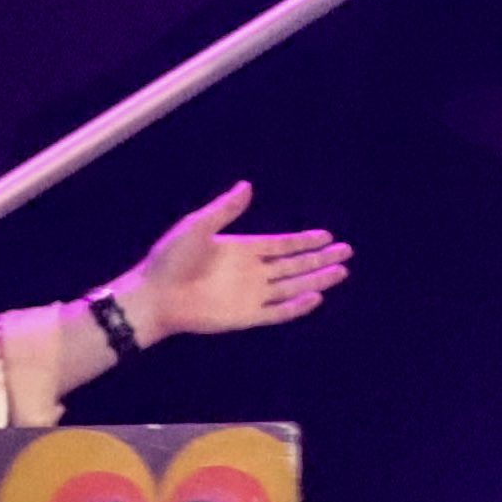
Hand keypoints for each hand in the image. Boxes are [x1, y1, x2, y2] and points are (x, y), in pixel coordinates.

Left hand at [121, 185, 350, 346]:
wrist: (153, 295)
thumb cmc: (171, 259)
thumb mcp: (197, 226)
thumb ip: (225, 210)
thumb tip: (247, 186)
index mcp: (244, 250)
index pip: (283, 245)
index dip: (305, 240)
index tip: (328, 235)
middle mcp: (253, 272)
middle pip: (295, 265)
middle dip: (320, 259)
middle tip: (347, 252)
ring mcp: (251, 294)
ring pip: (292, 287)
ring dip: (316, 279)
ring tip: (341, 272)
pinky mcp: (246, 316)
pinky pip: (277, 312)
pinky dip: (297, 307)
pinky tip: (315, 297)